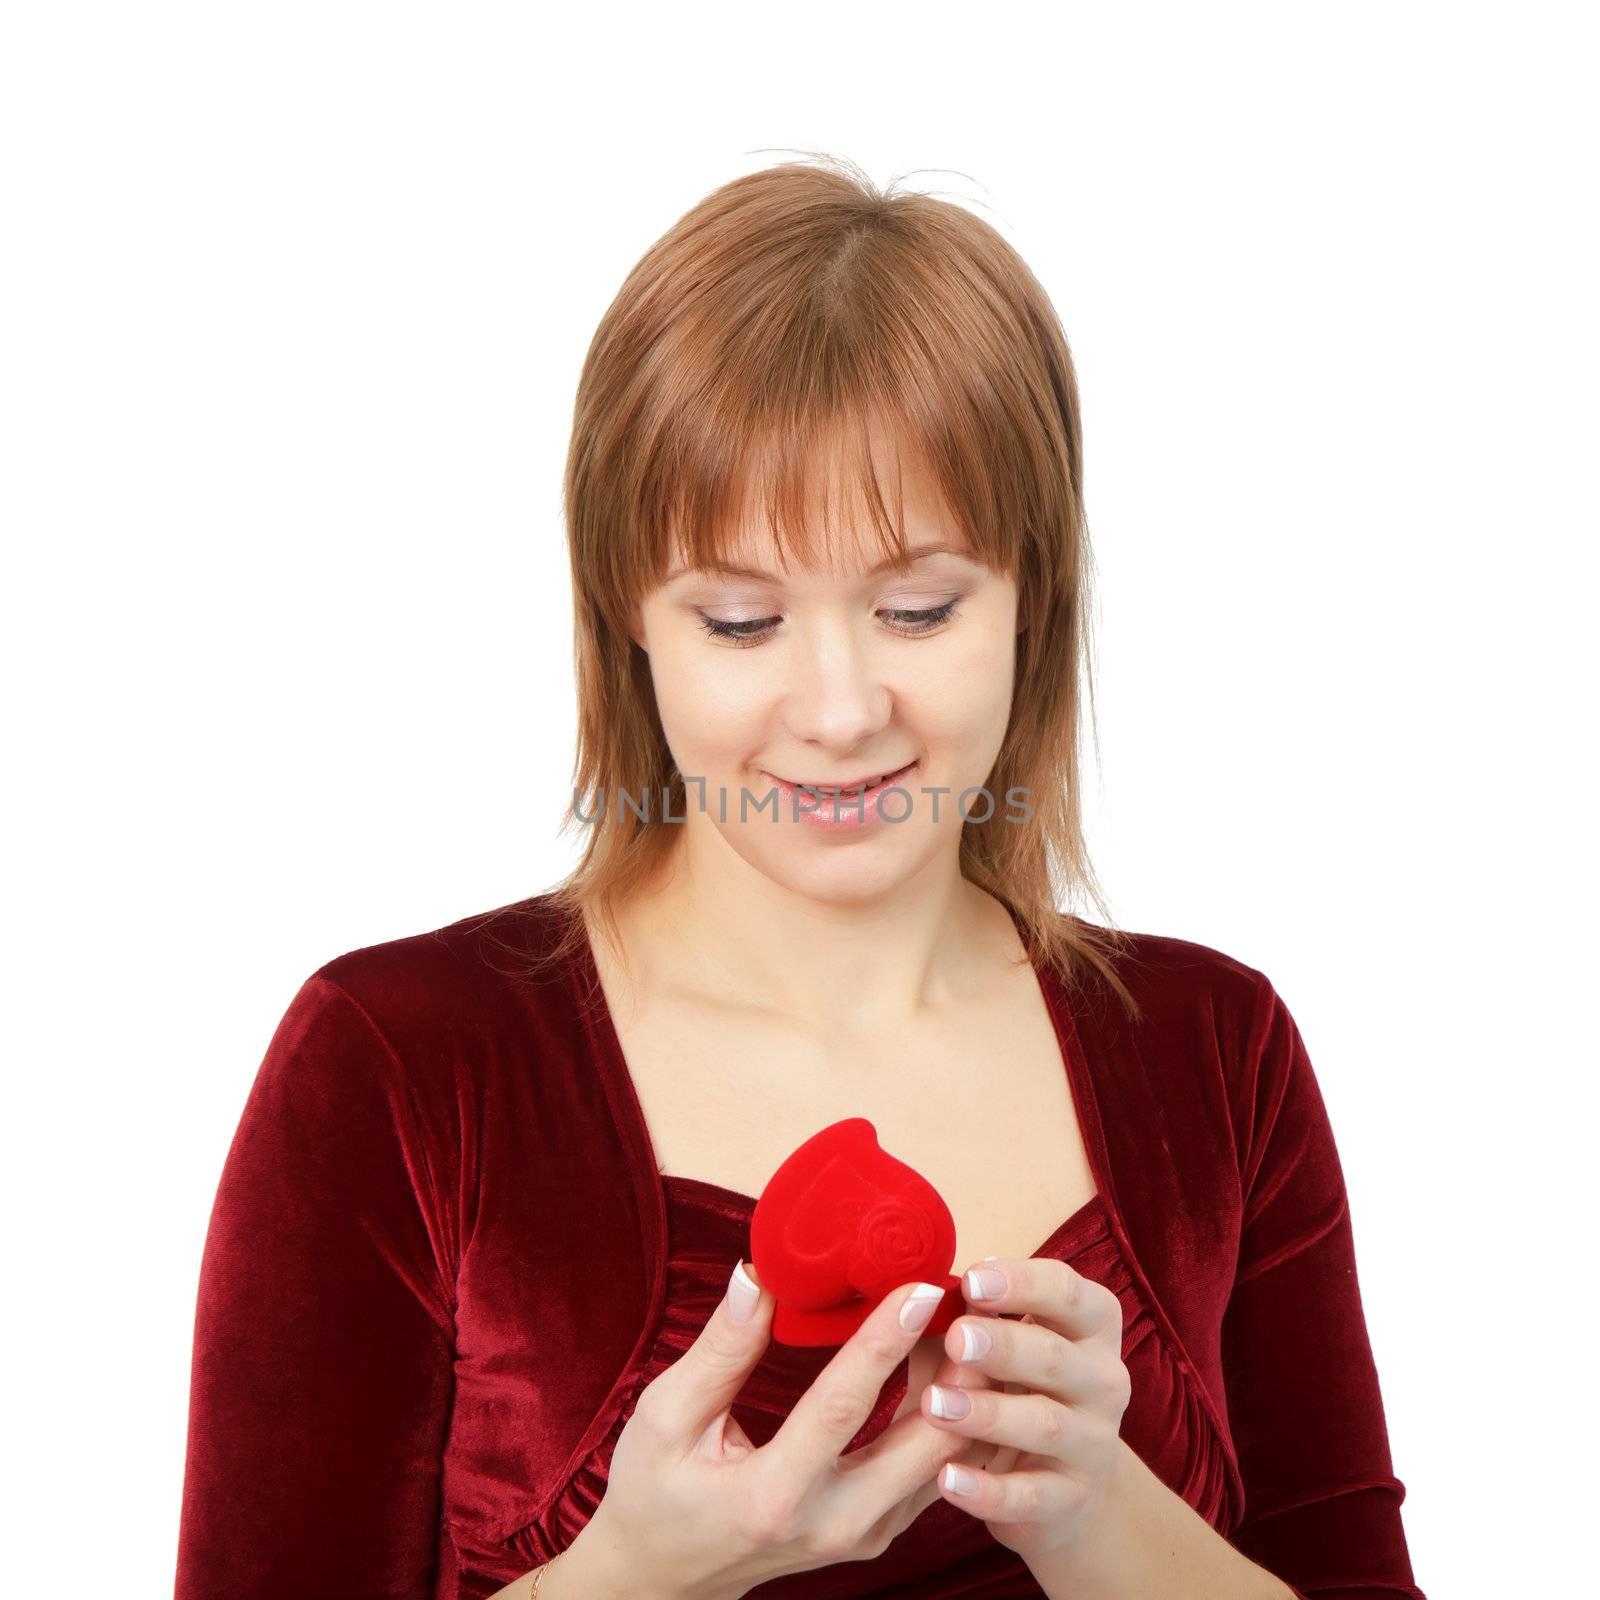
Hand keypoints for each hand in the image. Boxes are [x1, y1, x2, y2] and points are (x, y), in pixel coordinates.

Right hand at [580, 1259, 1001, 1598]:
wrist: (662, 1578)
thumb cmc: (653, 1492)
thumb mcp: (665, 1415)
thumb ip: (720, 1349)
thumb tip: (758, 1276)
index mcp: (773, 1494)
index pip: (843, 1406)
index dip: (885, 1342)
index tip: (919, 1287)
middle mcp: (831, 1524)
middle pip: (921, 1441)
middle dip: (954, 1366)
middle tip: (968, 1296)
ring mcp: (861, 1537)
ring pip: (943, 1461)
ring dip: (962, 1390)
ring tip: (966, 1320)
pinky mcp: (876, 1535)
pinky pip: (935, 1475)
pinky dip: (952, 1418)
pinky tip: (950, 1365)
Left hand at [920, 1255, 1130, 1566]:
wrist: (1061, 1486)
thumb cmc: (1021, 1387)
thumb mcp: (1005, 1344)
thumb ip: (973, 1314)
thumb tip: (924, 1284)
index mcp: (1091, 1327)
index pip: (1067, 1292)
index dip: (1022, 1282)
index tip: (971, 1280)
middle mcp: (1103, 1381)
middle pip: (1055, 1357)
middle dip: (1003, 1346)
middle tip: (955, 1338)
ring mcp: (1093, 1444)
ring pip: (1044, 1425)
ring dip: (988, 1413)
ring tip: (934, 1405)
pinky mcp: (1072, 1499)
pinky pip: (1029, 1496)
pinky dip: (988, 1490)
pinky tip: (946, 1478)